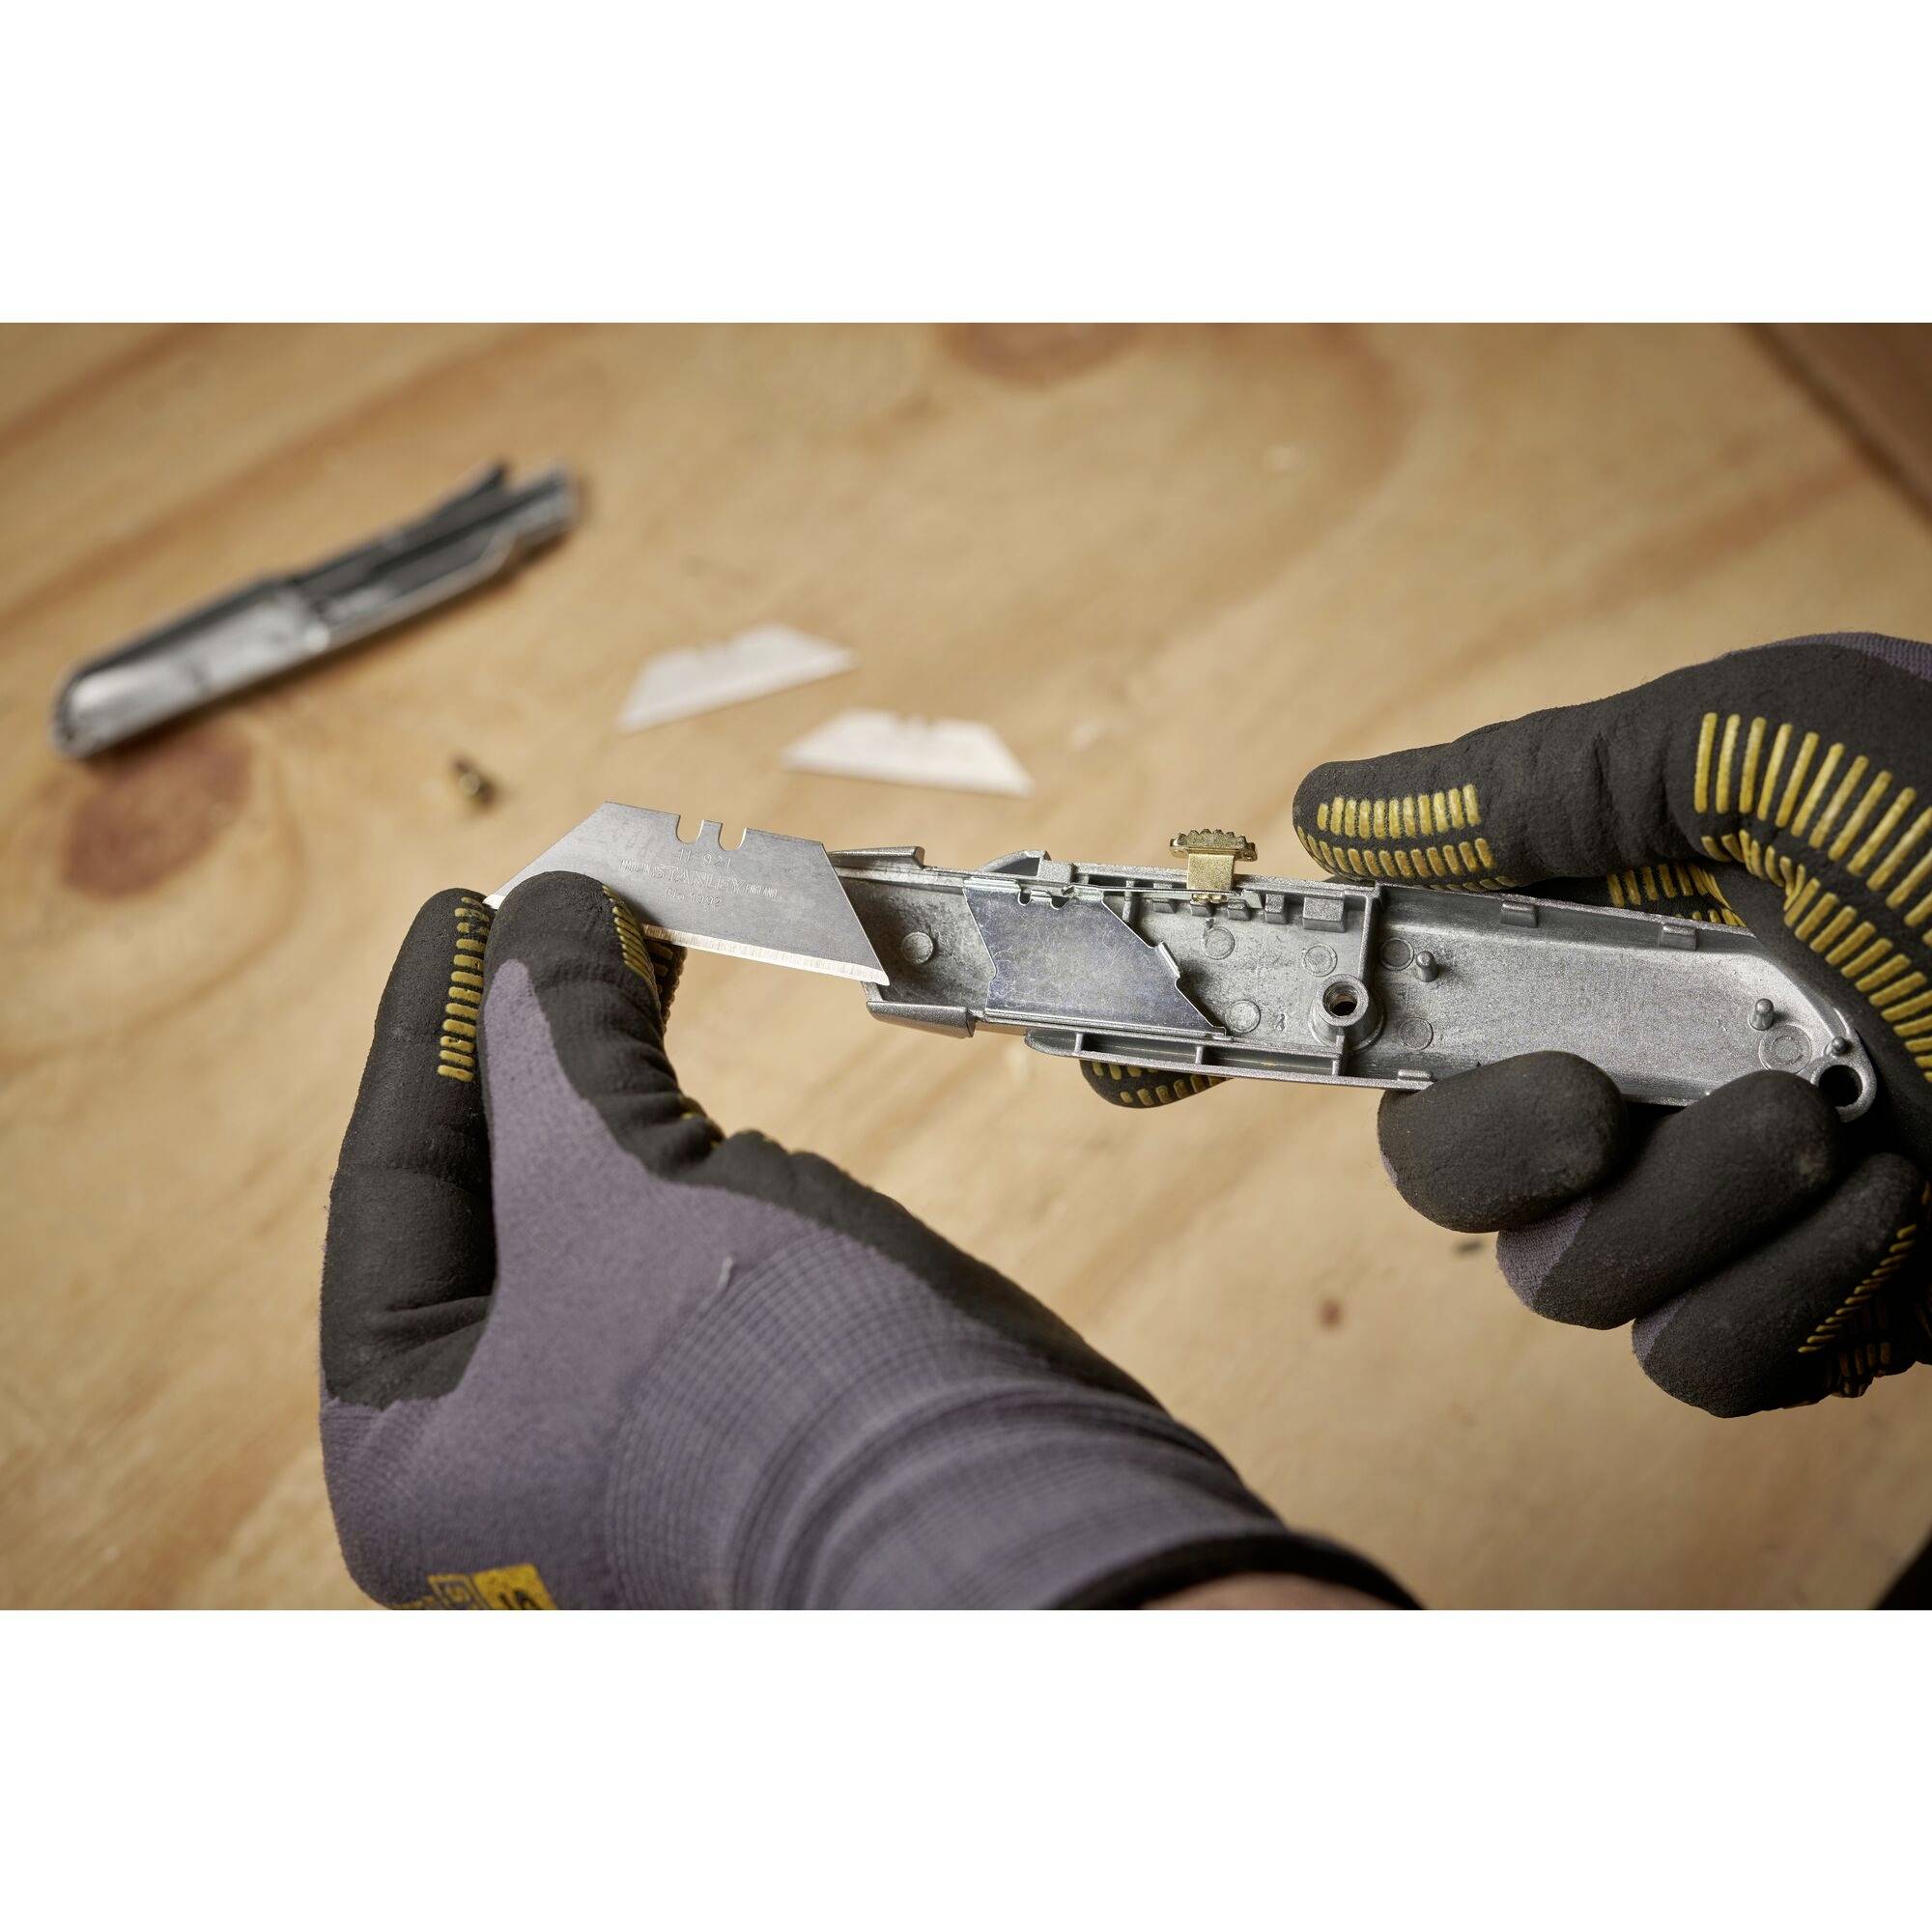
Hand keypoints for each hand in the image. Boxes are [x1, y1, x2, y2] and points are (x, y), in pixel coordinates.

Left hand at [320, 871, 1407, 1607]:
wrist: (983, 1518)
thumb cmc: (758, 1393)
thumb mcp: (609, 1190)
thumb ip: (551, 1041)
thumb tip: (544, 914)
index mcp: (416, 1450)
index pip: (396, 1191)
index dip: (430, 1034)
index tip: (466, 912)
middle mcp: (505, 1451)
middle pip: (490, 1199)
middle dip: (528, 1050)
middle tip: (553, 917)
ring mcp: (624, 1429)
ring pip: (586, 1209)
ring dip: (606, 1076)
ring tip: (624, 946)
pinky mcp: (731, 1395)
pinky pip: (673, 1235)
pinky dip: (678, 1135)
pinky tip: (686, 1062)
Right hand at [1291, 631, 1931, 1415]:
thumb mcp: (1761, 741)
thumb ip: (1531, 784)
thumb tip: (1329, 800)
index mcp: (1600, 946)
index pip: (1389, 1007)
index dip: (1260, 1026)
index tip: (1131, 1041)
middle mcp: (1639, 1079)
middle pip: (1442, 1183)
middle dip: (1498, 1150)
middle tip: (1596, 1094)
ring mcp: (1725, 1201)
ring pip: (1570, 1287)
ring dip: (1685, 1213)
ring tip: (1837, 1119)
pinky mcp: (1822, 1305)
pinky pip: (1705, 1366)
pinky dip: (1783, 1297)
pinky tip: (1899, 1199)